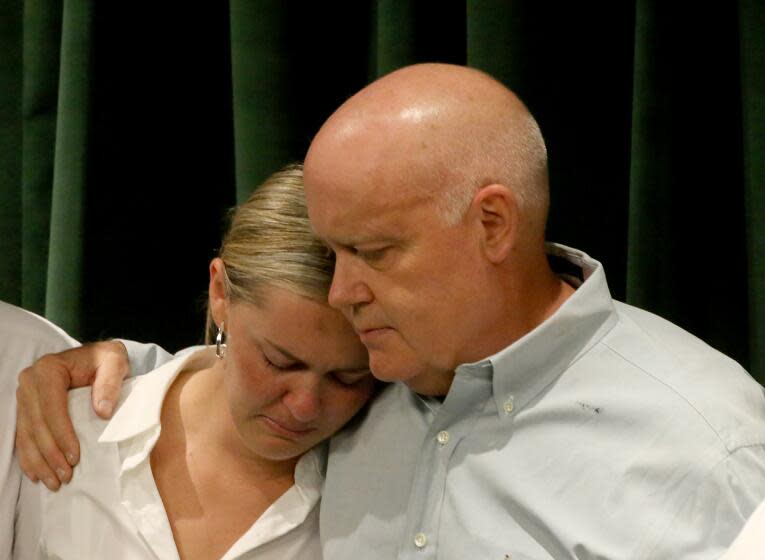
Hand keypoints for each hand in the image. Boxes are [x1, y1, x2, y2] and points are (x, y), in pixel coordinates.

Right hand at [15, 340, 129, 489]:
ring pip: (26, 435)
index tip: (75, 458)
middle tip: (66, 477)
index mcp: (49, 369)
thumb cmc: (107, 360)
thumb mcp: (115, 362)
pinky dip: (29, 457)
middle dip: (50, 454)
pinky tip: (36, 474)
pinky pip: (23, 436)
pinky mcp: (25, 407)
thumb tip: (102, 412)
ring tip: (54, 482)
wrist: (98, 357)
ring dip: (38, 462)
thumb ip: (110, 383)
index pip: (52, 408)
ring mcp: (24, 395)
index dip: (61, 435)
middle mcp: (30, 381)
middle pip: (36, 425)